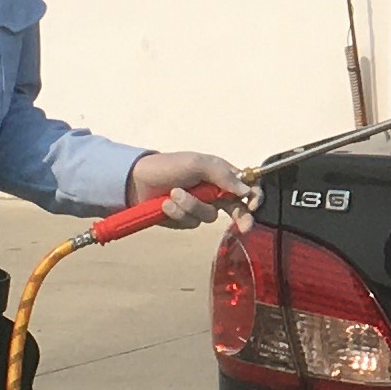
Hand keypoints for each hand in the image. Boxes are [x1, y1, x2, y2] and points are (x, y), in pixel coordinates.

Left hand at [128, 150, 247, 230]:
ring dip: (191, 206)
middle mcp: (214, 193)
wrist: (136, 180)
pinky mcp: (185, 220)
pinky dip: (178, 213)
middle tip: (244, 226)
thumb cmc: (168, 166)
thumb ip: (223, 175)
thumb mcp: (197, 163)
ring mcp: (200, 208)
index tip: (253, 204)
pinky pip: (191, 223)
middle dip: (241, 218)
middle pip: (237, 209)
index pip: (246, 186)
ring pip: (209, 217)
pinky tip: (166, 204)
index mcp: (221, 176)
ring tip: (173, 194)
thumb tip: (245, 190)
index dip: (254, 195)